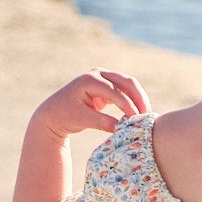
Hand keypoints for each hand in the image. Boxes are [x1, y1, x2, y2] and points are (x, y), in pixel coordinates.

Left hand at [35, 69, 150, 139]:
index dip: (126, 104)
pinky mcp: (108, 85)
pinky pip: (126, 90)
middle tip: (146, 116)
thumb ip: (101, 122)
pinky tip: (139, 114)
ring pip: (129, 84)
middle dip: (139, 98)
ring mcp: (104, 78)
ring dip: (139, 98)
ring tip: (146, 116)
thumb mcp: (81, 119)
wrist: (54, 113)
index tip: (135, 120)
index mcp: (89, 80)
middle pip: (126, 81)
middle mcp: (99, 74)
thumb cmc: (64, 116)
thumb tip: (121, 128)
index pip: (114, 90)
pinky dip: (134, 100)